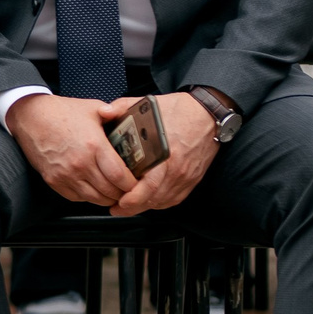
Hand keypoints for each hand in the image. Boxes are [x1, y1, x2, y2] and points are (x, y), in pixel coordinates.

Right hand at [5, 93, 135, 209]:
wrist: (30, 116)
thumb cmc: (59, 112)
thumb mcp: (92, 108)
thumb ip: (115, 115)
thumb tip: (133, 120)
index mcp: (94, 145)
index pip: (120, 177)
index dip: (133, 185)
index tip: (138, 183)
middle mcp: (80, 163)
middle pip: (110, 191)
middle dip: (123, 193)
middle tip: (129, 189)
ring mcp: (66, 174)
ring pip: (95, 199)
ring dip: (107, 198)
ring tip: (113, 191)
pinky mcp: (54, 181)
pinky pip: (77, 198)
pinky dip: (89, 196)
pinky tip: (94, 188)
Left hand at [107, 91, 220, 216]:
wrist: (209, 114)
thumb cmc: (180, 110)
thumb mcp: (148, 104)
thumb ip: (123, 107)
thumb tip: (103, 112)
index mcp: (165, 152)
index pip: (148, 185)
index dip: (132, 198)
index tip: (117, 201)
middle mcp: (177, 169)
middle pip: (154, 198)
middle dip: (133, 207)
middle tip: (117, 209)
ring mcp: (186, 176)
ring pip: (164, 201)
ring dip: (145, 206)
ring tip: (128, 207)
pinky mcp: (193, 179)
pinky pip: (175, 198)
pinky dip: (161, 203)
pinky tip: (149, 201)